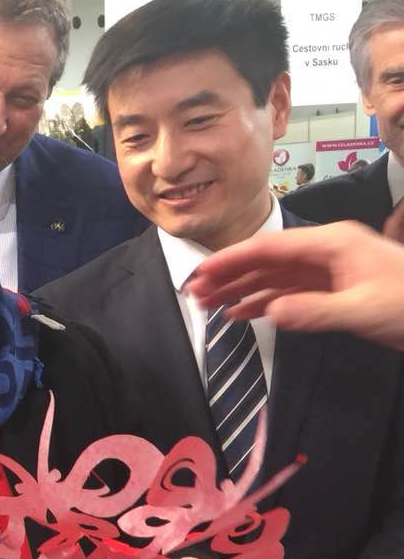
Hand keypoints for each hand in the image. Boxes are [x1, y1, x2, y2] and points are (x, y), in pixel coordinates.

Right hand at [187, 222, 403, 349]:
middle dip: (230, 276)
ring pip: (275, 277)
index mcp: (333, 244)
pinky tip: (243, 315)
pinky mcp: (335, 288)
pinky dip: (265, 303)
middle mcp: (328, 250)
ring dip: (242, 290)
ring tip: (210, 306)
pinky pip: (290, 292)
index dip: (232, 259)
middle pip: (267, 260)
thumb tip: (271, 312)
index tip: (201, 271)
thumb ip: (315, 311)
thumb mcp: (364, 310)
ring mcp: (331, 269)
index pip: (270, 246)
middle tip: (194, 293)